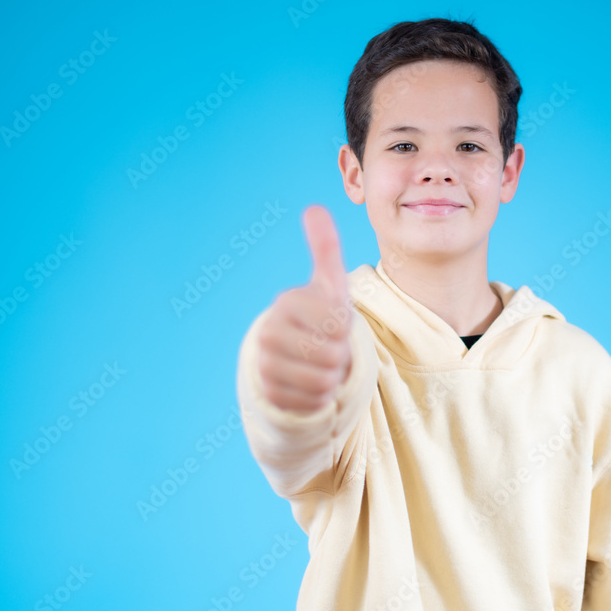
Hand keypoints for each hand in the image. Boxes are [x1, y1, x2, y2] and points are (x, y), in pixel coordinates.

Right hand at [257, 205, 353, 413]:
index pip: (337, 324)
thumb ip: (325, 247)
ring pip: (321, 381)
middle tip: (330, 349)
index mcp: (287, 302)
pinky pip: (310, 402)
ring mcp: (264, 364)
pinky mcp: (268, 393)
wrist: (298, 355)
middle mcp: (269, 332)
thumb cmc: (322, 316)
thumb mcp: (329, 284)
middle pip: (330, 354)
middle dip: (340, 356)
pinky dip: (320, 398)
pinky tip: (312, 385)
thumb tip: (314, 208)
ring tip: (322, 366)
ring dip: (331, 377)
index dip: (345, 329)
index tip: (334, 324)